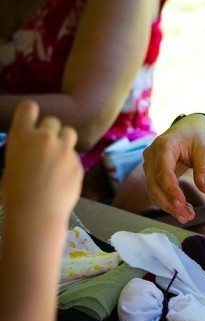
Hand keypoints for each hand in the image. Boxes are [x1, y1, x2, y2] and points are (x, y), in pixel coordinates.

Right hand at [1, 100, 81, 219]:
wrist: (36, 211)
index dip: (30, 113)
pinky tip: (63, 177)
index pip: (29, 108)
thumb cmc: (14, 192)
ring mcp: (65, 150)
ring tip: (58, 155)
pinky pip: (74, 156)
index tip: (31, 119)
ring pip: (69, 133)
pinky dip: (69, 162)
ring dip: (64, 140)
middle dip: (50, 130)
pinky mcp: (78, 163)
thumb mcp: (11, 165)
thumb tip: (30, 153)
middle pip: (53, 121)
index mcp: (22, 136)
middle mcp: (45, 138)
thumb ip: (24, 151)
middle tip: (45, 145)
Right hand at [142, 114, 204, 223]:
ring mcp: (149, 164)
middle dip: (170, 203)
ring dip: (168, 206)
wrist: (188, 129)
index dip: (171, 190)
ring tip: (187, 217)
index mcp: (164, 145)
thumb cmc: (197, 137)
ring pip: (153, 190)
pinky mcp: (151, 172)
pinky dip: (167, 201)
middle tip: (187, 217)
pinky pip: (156, 190)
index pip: (163, 171)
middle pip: (155, 184)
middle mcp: (151, 155)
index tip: (181, 204)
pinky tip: (182, 210)